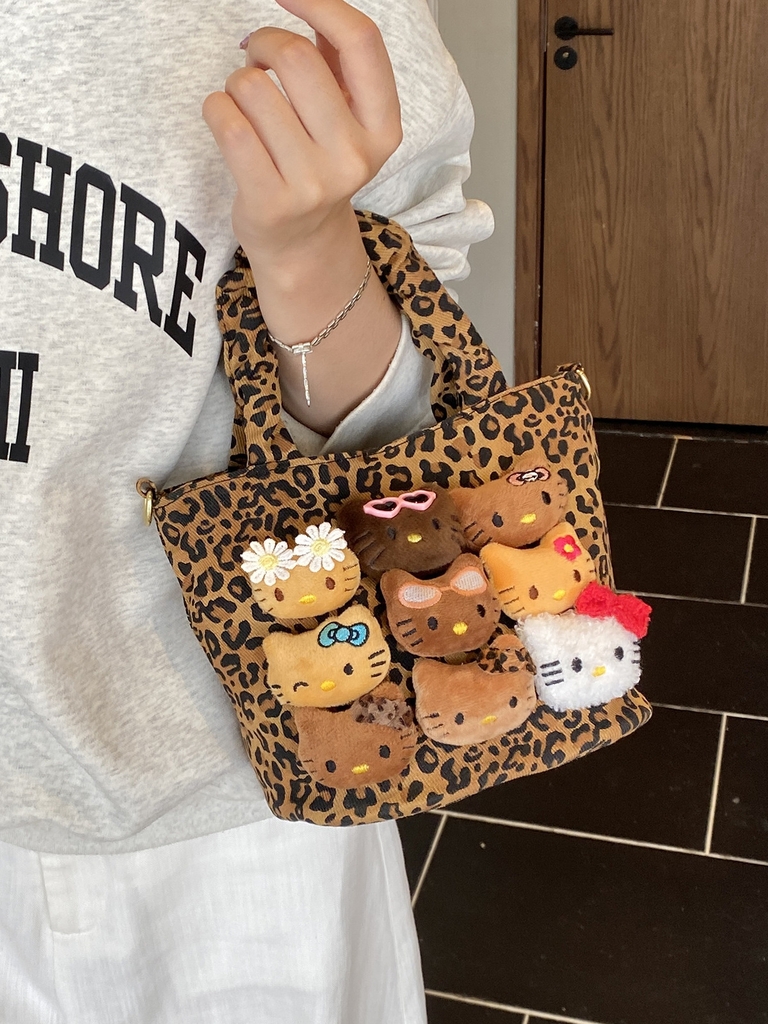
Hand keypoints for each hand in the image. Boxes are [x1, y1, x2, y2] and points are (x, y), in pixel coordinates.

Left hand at [202, 0, 403, 266]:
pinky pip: (227, 122)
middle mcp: (353, 157)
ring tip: (246, 106)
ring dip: (236, 84)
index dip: (320, 3)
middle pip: (295, 57)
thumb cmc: (317, 163)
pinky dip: (216, 109)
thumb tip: (307, 0)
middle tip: (256, 60)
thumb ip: (336, 59)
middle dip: (263, 44)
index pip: (361, 42)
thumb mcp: (345, 116)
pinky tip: (227, 121)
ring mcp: (312, 184)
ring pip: (251, 87)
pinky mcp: (269, 200)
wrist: (302, 243)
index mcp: (382, 128)